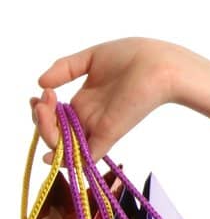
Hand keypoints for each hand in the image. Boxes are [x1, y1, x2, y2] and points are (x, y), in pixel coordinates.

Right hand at [29, 38, 178, 166]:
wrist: (159, 63)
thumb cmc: (133, 57)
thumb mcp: (91, 58)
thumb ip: (65, 68)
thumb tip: (40, 83)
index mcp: (85, 101)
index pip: (54, 116)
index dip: (41, 110)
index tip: (41, 93)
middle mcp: (88, 118)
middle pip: (54, 132)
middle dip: (40, 119)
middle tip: (45, 98)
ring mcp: (96, 128)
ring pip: (62, 147)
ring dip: (45, 131)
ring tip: (46, 105)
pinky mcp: (107, 135)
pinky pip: (83, 158)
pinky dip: (65, 161)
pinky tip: (49, 154)